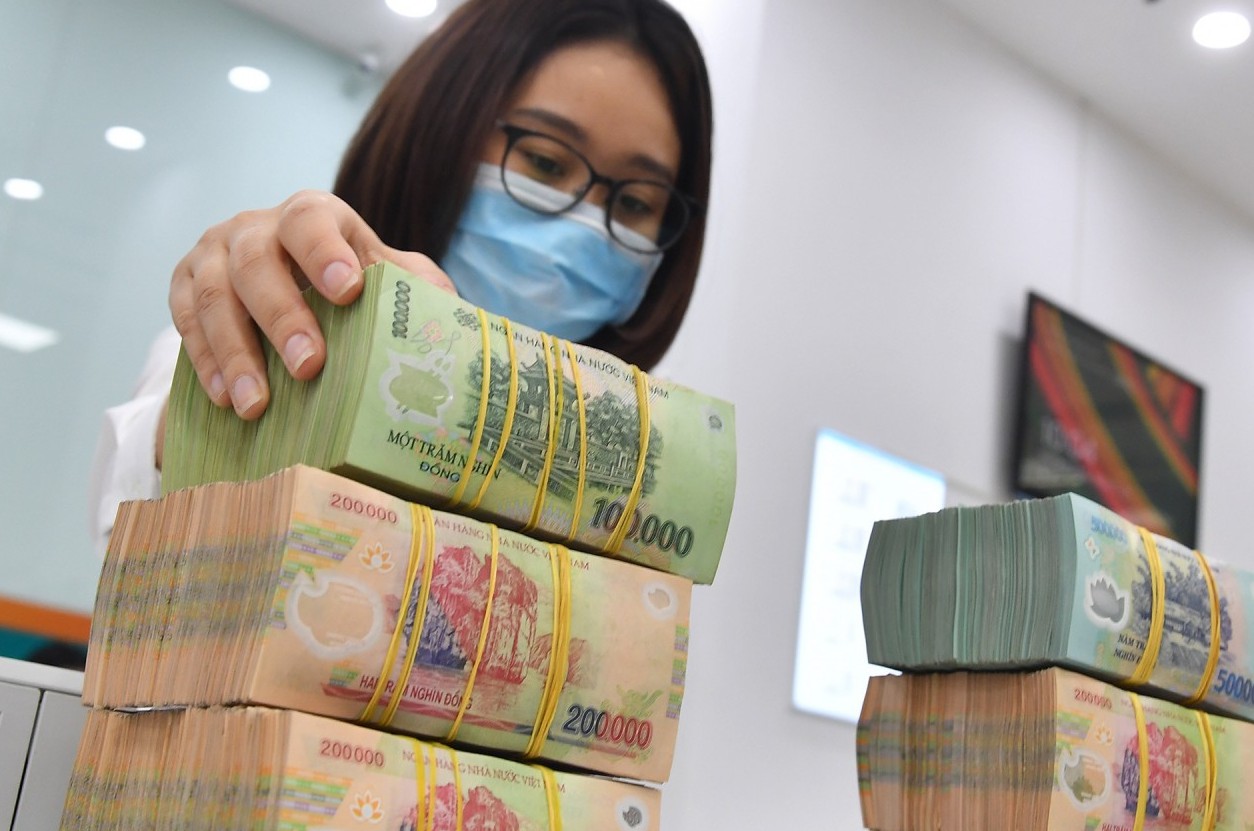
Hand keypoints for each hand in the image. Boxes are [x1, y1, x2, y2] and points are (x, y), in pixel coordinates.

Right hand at [169, 190, 454, 419]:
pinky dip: (204, 361)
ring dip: (235, 353)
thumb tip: (455, 318)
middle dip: (282, 316)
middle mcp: (255, 227)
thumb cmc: (349, 283)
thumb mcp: (388, 275)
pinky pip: (185, 320)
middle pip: (257, 261)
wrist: (291, 281)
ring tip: (257, 405)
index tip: (348, 291)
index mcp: (312, 214)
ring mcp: (213, 254)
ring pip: (214, 295)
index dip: (325, 252)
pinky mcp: (184, 285)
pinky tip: (225, 398)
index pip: (311, 220)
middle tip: (308, 366)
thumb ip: (418, 286)